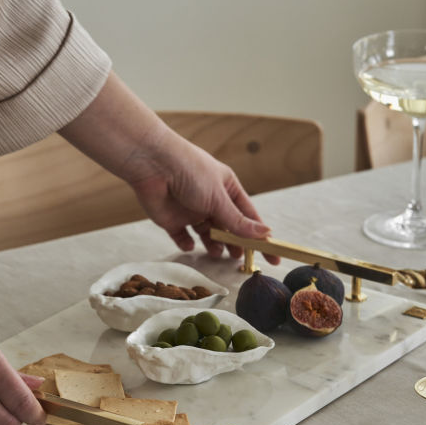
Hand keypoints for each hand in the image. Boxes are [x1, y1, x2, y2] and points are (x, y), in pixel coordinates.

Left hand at [59, 72, 279, 262]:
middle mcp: (211, 200)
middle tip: (240, 260)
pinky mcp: (172, 219)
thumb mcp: (219, 198)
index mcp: (227, 188)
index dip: (260, 237)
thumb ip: (238, 221)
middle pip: (229, 228)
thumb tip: (265, 234)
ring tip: (217, 253)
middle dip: (235, 244)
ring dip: (213, 245)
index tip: (273, 256)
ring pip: (207, 234)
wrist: (153, 165)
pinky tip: (190, 245)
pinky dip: (187, 243)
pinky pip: (182, 237)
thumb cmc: (190, 172)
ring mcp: (191, 210)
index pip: (249, 217)